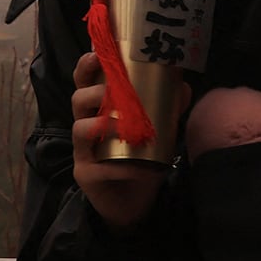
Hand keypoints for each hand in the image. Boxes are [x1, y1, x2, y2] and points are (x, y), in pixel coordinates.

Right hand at [69, 52, 165, 230]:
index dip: (86, 67)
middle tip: (111, 90)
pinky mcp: (86, 175)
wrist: (134, 205)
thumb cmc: (141, 161)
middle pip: (76, 100)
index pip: (86, 82)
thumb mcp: (158, 133)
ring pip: (80, 129)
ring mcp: (83, 152)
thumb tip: (184, 86)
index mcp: (99, 110)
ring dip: (102, 123)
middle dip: (92, 91)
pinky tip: (141, 168)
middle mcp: (86, 127)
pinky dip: (121, 166)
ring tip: (123, 126)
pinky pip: (98, 167)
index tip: (97, 55)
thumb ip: (168, 110)